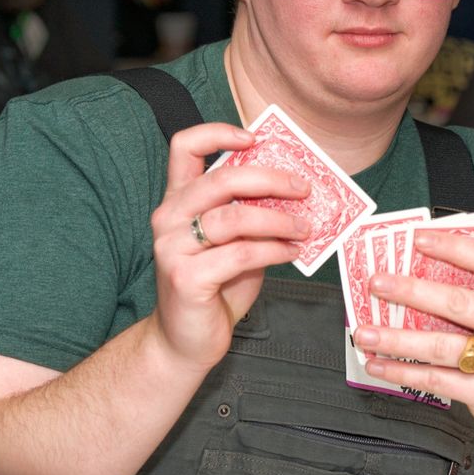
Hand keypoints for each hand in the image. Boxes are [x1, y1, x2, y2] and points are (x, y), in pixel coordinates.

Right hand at [148, 122, 310, 374]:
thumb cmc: (215, 287)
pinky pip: (240, 254)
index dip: (218, 133)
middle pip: (220, 180)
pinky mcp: (186, 278)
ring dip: (279, 220)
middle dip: (270, 179)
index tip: (254, 138)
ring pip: (234, 218)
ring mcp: (172, 248)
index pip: (184, 148)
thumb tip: (294, 189)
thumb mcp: (233, 241)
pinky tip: (291, 252)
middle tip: (303, 188)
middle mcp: (168, 218)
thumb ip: (249, 213)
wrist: (186, 341)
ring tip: (305, 227)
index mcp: (177, 201)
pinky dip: (273, 250)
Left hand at [352, 231, 473, 456]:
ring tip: (364, 333)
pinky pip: (437, 379)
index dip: (451, 246)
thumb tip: (417, 274)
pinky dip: (402, 372)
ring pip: (440, 346)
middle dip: (410, 291)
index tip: (416, 239)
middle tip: (376, 283)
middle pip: (457, 303)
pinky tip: (379, 365)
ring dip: (395, 339)